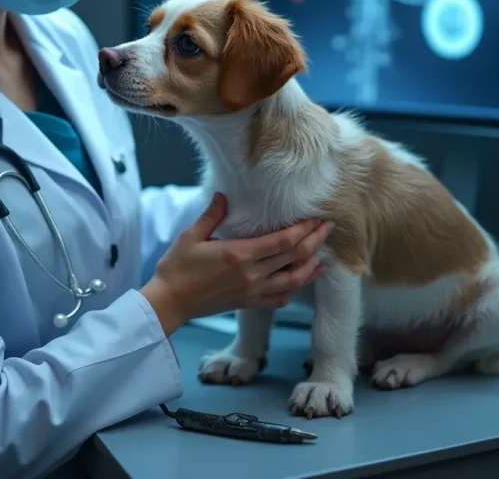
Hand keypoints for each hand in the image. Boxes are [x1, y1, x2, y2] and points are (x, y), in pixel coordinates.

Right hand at [141, 193, 332, 334]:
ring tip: (324, 256)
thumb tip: (222, 195)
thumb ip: (212, 215)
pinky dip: (294, 288)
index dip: (303, 230)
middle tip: (329, 228)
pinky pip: (280, 298)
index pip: (282, 241)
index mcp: (239, 255)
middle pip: (294, 257)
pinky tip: (301, 280)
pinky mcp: (248, 303)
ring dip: (311, 266)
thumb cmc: (176, 268)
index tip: (316, 218)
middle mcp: (252, 274)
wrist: (169, 303)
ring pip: (293, 280)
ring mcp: (252, 291)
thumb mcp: (191, 236)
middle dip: (314, 241)